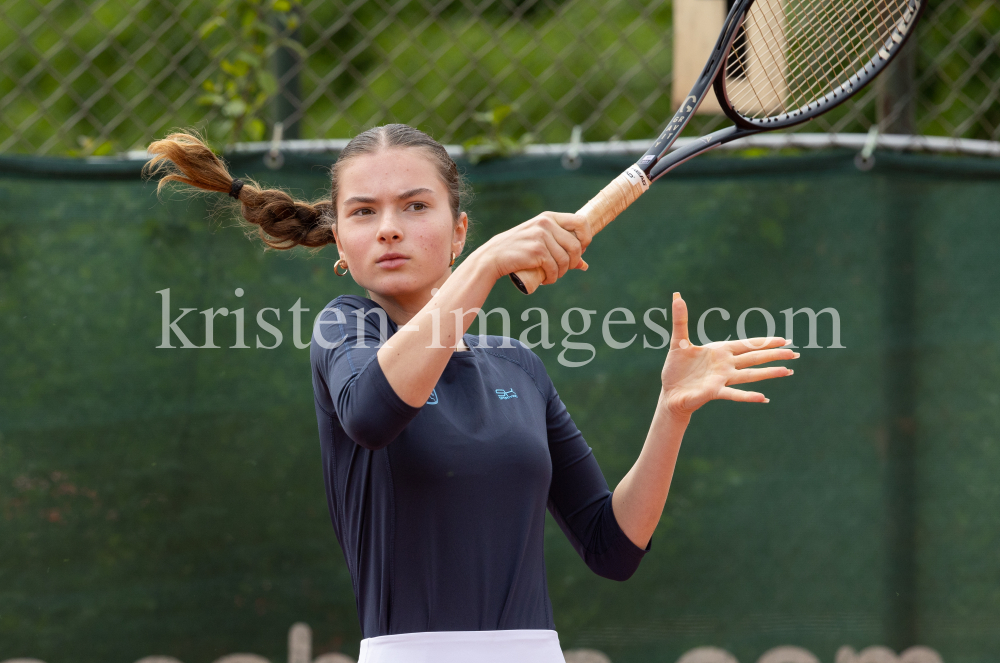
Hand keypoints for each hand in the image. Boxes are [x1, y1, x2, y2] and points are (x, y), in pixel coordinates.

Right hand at [477, 211, 592, 284]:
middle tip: (562, 269)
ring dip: (561, 273)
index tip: (579, 251)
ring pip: (566, 260)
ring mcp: (541, 236)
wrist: (493, 257)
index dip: (585, 238)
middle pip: (576, 246)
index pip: (581, 222)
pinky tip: (545, 279)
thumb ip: (561, 249)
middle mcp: (546, 223)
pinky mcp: (536, 250)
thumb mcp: (541, 243)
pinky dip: (552, 278)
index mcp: (549, 217)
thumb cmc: (519, 250)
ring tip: (552, 276)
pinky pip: (554, 268)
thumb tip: (584, 265)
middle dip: (573, 262)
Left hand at [660, 292, 797, 416]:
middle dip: (774, 355)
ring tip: (788, 371)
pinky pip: (733, 394)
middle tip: (796, 353)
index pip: (747, 345)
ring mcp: (721, 379)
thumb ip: (680, 319)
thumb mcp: (679, 341)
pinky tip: (763, 398)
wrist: (670, 392)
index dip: (764, 342)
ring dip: (768, 373)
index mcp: (720, 351)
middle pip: (754, 358)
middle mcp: (725, 365)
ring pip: (750, 375)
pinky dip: (748, 396)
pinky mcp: (713, 392)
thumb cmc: (677, 369)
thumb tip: (676, 295)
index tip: (784, 340)